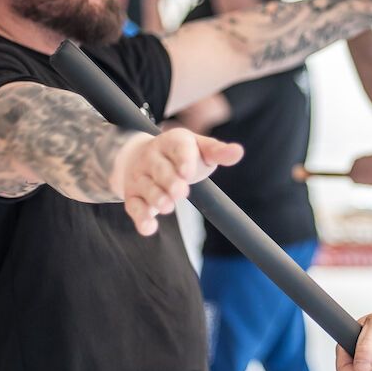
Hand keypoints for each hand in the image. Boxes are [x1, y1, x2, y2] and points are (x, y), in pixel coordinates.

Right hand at [111, 128, 243, 234]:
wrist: (141, 157)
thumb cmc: (182, 155)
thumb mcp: (200, 149)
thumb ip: (218, 152)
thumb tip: (238, 152)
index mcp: (172, 142)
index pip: (178, 148)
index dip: (183, 160)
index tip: (188, 173)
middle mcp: (152, 157)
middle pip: (160, 169)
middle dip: (169, 181)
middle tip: (181, 192)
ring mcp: (140, 177)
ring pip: (146, 188)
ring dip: (156, 198)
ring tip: (168, 207)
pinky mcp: (132, 196)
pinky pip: (134, 207)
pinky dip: (140, 218)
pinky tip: (149, 228)